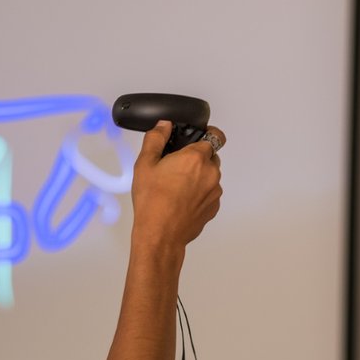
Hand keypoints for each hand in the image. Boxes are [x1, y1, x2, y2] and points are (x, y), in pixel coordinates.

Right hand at [130, 121, 224, 248]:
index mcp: (195, 157)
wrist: (160, 234)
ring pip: (210, 176)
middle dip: (197, 159)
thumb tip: (163, 125)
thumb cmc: (152, 201)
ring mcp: (214, 191)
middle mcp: (211, 172)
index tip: (198, 137)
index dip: (206, 134)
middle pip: (211, 156)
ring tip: (176, 188)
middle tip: (176, 168)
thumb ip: (155, 139)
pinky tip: (181, 201)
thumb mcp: (144, 165)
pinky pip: (209, 194)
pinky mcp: (214, 207)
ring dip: (199, 177)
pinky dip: (199, 194)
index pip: (215, 135)